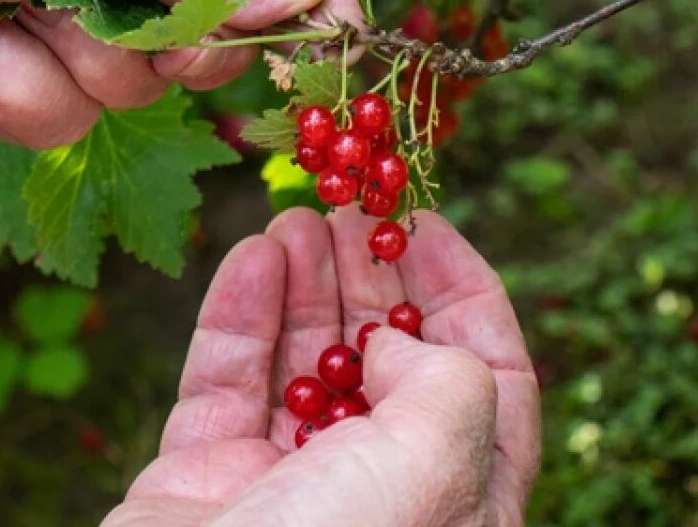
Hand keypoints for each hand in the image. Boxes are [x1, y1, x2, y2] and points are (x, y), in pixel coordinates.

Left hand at [0, 0, 353, 145]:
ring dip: (83, 53)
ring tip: (15, 6)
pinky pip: (71, 113)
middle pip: (210, 11)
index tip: (322, 24)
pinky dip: (20, 85)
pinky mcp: (21, 76)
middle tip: (143, 17)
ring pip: (144, 77)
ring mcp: (65, 7)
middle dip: (178, 27)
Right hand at [105, 208, 539, 526]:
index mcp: (460, 500)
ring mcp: (290, 484)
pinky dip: (239, 313)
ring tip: (297, 212)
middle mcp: (381, 490)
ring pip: (305, 359)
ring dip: (305, 279)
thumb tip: (401, 345)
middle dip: (374, 274)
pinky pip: (227, 380)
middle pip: (391, 357)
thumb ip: (450, 386)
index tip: (429, 221)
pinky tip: (251, 255)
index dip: (466, 290)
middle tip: (352, 201)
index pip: (490, 376)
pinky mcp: (208, 478)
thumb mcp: (431, 474)